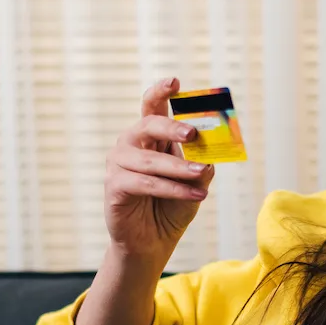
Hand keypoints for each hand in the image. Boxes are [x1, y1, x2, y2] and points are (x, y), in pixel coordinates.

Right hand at [104, 77, 213, 262]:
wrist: (153, 242)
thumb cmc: (172, 206)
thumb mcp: (194, 183)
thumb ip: (201, 164)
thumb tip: (211, 154)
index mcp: (149, 136)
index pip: (152, 106)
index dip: (161, 93)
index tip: (175, 82)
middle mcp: (130, 144)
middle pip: (148, 125)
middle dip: (172, 126)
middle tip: (193, 133)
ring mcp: (118, 164)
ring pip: (150, 160)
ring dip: (179, 168)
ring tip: (202, 174)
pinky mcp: (114, 187)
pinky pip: (145, 183)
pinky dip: (172, 189)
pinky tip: (195, 195)